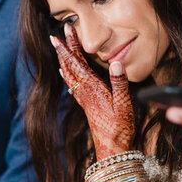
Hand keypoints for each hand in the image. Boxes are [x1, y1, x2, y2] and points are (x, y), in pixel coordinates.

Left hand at [51, 24, 133, 158]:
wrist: (112, 149)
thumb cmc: (120, 128)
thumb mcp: (124, 104)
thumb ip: (120, 83)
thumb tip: (116, 62)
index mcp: (93, 88)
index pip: (77, 62)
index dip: (69, 46)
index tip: (62, 32)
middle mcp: (85, 92)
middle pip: (71, 65)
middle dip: (64, 48)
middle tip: (57, 33)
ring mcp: (84, 99)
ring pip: (69, 74)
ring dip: (64, 59)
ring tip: (58, 48)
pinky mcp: (86, 105)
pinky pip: (73, 85)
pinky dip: (67, 74)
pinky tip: (63, 73)